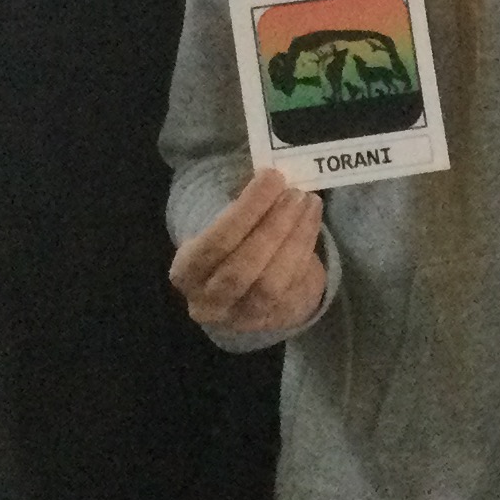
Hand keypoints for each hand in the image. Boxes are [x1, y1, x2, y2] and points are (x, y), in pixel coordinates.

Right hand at [168, 170, 328, 336]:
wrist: (246, 287)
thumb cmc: (232, 242)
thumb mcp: (223, 225)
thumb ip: (242, 206)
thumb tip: (272, 177)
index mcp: (186, 272)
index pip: (215, 243)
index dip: (247, 210)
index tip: (272, 178)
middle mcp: (208, 302)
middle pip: (241, 269)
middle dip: (273, 227)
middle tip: (295, 193)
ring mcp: (241, 318)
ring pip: (270, 284)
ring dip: (295, 239)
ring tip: (309, 203)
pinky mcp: (274, 322)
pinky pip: (294, 288)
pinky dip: (307, 251)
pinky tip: (312, 222)